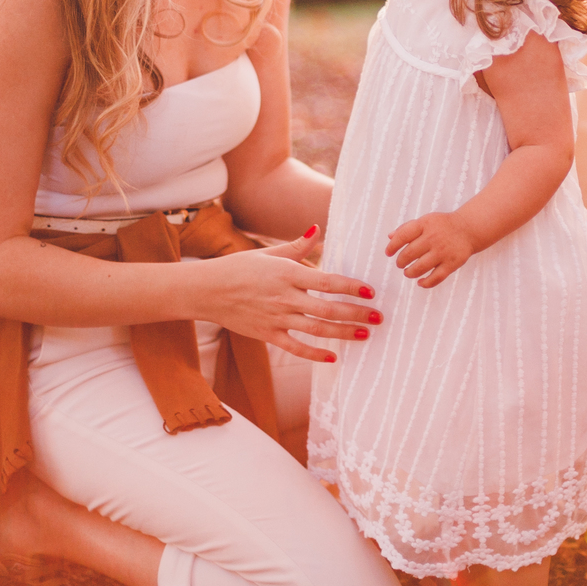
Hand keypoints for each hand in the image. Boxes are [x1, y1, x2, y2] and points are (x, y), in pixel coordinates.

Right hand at [199, 233, 377, 361]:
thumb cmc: (239, 268)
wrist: (207, 290)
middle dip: (357, 313)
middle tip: (379, 317)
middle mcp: (285, 297)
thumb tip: (318, 229)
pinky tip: (333, 357)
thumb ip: (297, 246)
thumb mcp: (268, 253)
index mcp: (288, 273)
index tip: (371, 291)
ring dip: (344, 333)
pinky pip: (296, 347)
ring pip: (317, 329)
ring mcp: (277, 318)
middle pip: (328, 308)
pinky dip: (315, 354)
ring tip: (366, 334)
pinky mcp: (268, 334)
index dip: (352, 287)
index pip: (328, 282)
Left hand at [385, 212, 477, 286]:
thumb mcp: (425, 220)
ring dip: (410, 273)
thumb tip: (390, 237)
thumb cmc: (442, 225)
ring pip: (420, 267)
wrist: (468, 229)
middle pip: (409, 253)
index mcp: (425, 224)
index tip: (388, 253)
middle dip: (401, 261)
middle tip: (400, 264)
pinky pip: (436, 277)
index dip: (392, 246)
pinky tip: (420, 282)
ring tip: (408, 272)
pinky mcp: (452, 264)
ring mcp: (443, 251)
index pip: (403, 236)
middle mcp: (433, 237)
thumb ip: (407, 228)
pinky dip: (426, 283)